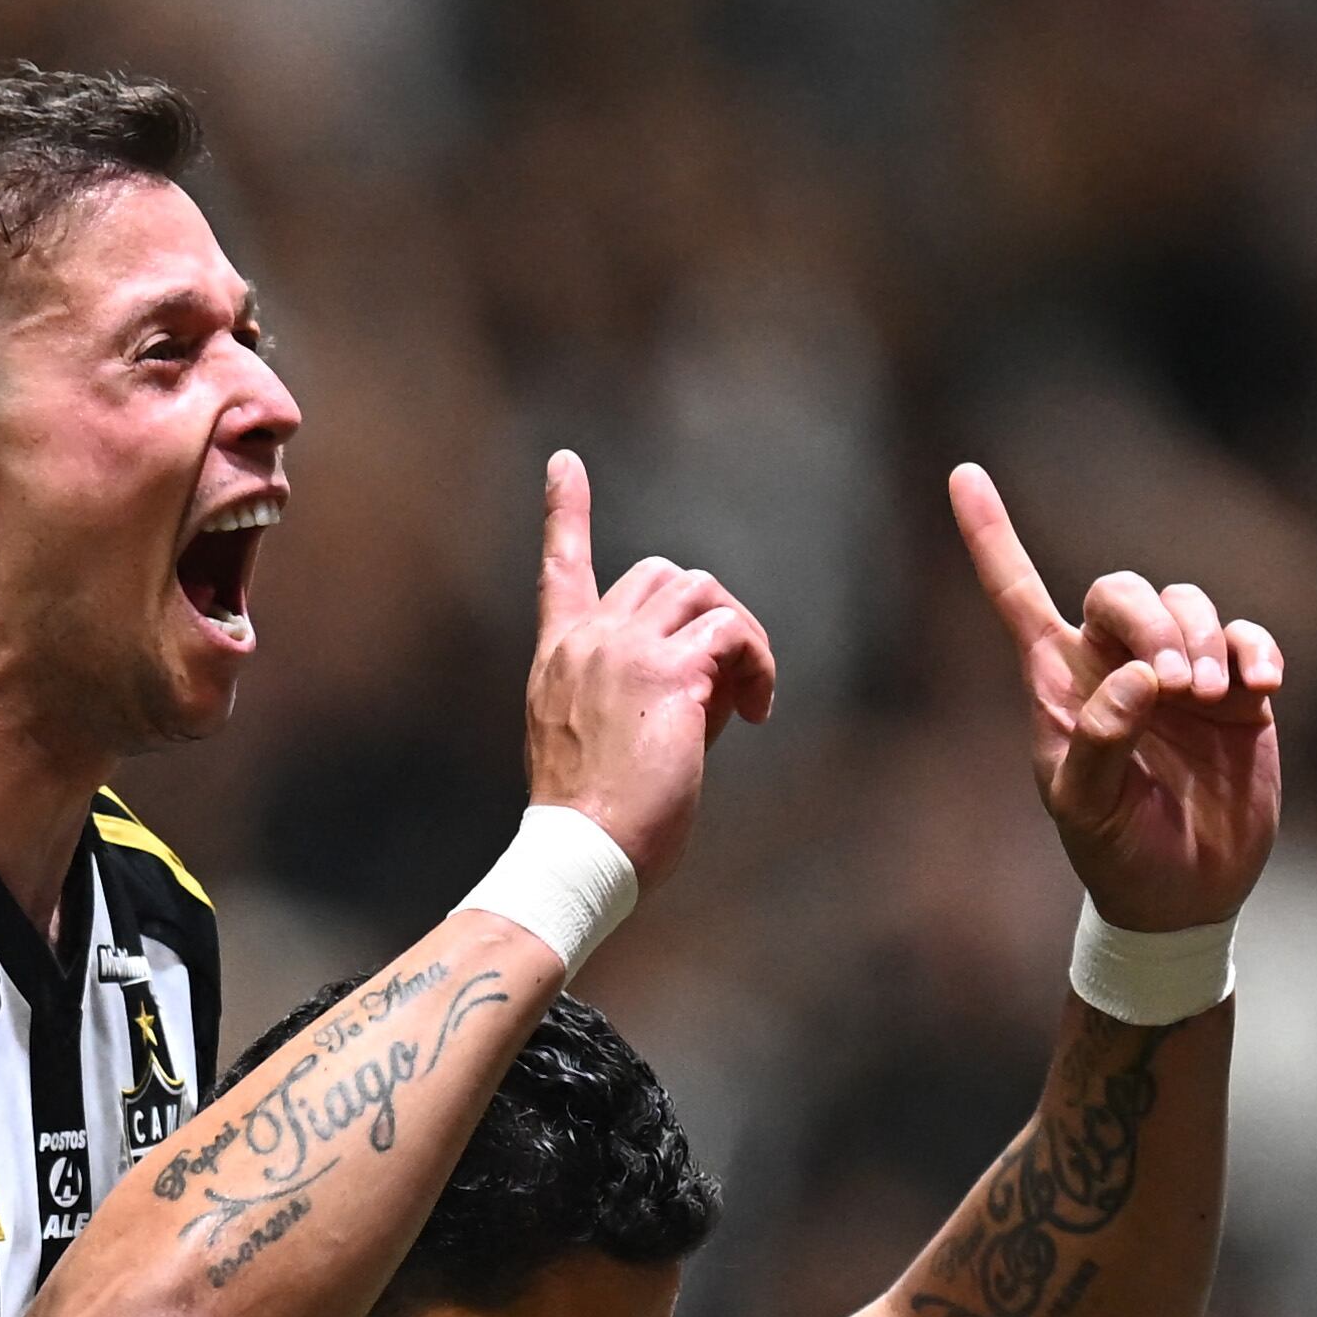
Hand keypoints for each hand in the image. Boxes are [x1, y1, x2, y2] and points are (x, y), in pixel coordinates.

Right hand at [523, 449, 776, 890]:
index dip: (564, 510)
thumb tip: (715, 687)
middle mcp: (586, 641)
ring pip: (701, 591)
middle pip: (661, 574)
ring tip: (749, 699)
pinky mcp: (669, 674)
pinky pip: (731, 632)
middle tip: (729, 686)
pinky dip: (758, 662)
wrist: (581, 854)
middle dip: (707, 614)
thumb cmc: (596, 825)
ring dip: (741, 636)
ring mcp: (624, 651)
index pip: (560, 567)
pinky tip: (757, 711)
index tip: (565, 463)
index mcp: (558, 657)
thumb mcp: (604, 746)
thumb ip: (649, 697)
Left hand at [948, 462, 1282, 932]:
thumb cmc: (1117, 852)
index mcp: (1057, 683)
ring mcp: (1179, 674)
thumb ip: (1098, 741)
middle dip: (1151, 623)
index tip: (961, 473)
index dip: (990, 535)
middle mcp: (1114, 664)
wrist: (1185, 894)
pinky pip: (1247, 636)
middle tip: (1177, 685)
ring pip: (1188, 604)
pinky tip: (1263, 686)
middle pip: (1122, 590)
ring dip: (1204, 641)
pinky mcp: (1236, 691)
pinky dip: (1255, 650)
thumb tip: (1139, 678)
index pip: (1016, 594)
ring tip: (1213, 698)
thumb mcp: (1086, 808)